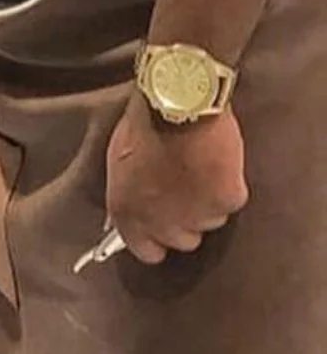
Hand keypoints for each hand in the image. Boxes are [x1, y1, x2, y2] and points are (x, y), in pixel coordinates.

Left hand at [104, 91, 248, 264]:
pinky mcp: (226, 201)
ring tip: (203, 170)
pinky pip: (231, 201)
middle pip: (183, 240)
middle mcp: (161, 223)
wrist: (176, 103)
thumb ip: (132, 194)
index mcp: (128, 213)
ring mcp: (197, 216)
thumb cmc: (143, 126)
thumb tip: (140, 205)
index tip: (166, 231)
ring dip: (209, 202)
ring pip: (211, 221)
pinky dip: (229, 185)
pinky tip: (220, 162)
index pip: (146, 251)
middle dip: (187, 220)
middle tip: (189, 191)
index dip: (157, 241)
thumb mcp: (121, 165)